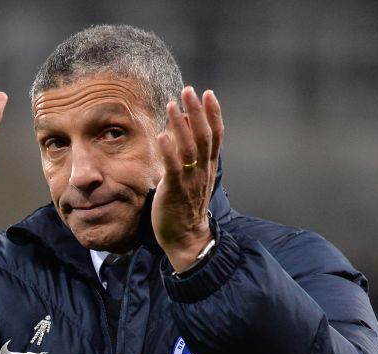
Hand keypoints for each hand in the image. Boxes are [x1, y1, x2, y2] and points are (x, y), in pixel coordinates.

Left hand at [152, 87, 223, 271]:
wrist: (187, 238)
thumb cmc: (186, 207)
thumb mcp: (193, 178)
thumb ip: (191, 155)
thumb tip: (182, 126)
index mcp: (207, 167)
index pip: (215, 135)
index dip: (213, 114)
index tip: (208, 94)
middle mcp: (202, 171)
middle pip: (204, 136)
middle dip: (197, 112)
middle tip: (190, 90)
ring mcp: (190, 180)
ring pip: (190, 149)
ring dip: (181, 126)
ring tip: (173, 105)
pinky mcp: (175, 191)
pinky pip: (174, 168)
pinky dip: (169, 151)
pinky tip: (162, 136)